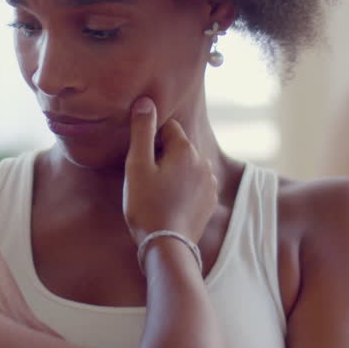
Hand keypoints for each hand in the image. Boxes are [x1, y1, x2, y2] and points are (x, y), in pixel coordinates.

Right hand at [121, 97, 217, 244]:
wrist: (167, 246)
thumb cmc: (147, 205)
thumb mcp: (137, 165)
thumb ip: (142, 130)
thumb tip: (146, 101)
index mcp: (186, 149)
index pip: (167, 127)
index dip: (150, 139)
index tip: (140, 159)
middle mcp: (203, 162)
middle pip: (178, 146)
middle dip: (162, 155)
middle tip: (145, 178)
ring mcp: (210, 183)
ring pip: (187, 165)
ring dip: (173, 172)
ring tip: (156, 192)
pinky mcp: (210, 201)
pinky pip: (194, 184)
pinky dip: (183, 187)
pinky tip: (169, 202)